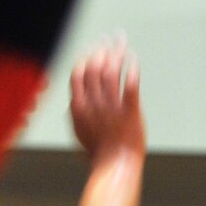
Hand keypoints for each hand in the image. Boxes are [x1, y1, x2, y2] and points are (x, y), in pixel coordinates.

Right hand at [70, 35, 145, 159]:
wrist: (115, 165)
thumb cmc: (98, 153)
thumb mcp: (79, 131)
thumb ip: (76, 113)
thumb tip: (72, 103)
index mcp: (78, 106)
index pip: (78, 73)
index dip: (85, 58)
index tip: (92, 49)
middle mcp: (94, 103)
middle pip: (95, 68)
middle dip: (101, 50)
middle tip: (107, 40)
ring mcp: (112, 106)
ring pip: (112, 72)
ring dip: (116, 54)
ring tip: (121, 43)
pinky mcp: (131, 111)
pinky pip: (131, 84)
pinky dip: (131, 68)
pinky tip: (133, 58)